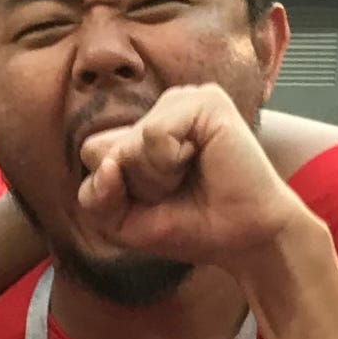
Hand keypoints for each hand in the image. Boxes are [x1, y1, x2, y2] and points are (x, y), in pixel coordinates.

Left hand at [76, 86, 320, 274]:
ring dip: (155, 177)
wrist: (246, 238)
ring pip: (129, 142)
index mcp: (144, 129)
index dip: (114, 191)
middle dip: (135, 186)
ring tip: (190, 179)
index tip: (156, 202)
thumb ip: (95, 199)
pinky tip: (201, 162)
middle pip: (105, 149)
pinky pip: (154, 133)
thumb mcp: (125, 223)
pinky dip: (170, 162)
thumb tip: (106, 165)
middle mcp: (164, 108)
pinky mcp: (206, 100)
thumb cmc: (193, 227)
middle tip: (178, 193)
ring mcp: (185, 100)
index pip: (92, 153)